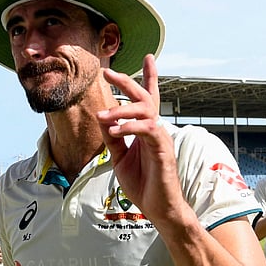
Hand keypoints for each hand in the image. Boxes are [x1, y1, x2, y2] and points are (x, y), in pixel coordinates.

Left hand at [100, 55, 183, 223]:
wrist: (158, 208)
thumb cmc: (143, 183)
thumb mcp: (119, 157)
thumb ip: (112, 137)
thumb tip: (102, 117)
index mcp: (147, 130)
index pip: (149, 99)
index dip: (149, 77)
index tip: (148, 57)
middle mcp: (156, 129)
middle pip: (144, 97)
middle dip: (127, 82)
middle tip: (107, 72)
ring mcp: (161, 138)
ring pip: (144, 111)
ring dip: (121, 109)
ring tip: (102, 114)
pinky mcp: (163, 149)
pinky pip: (147, 129)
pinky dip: (130, 127)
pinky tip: (115, 130)